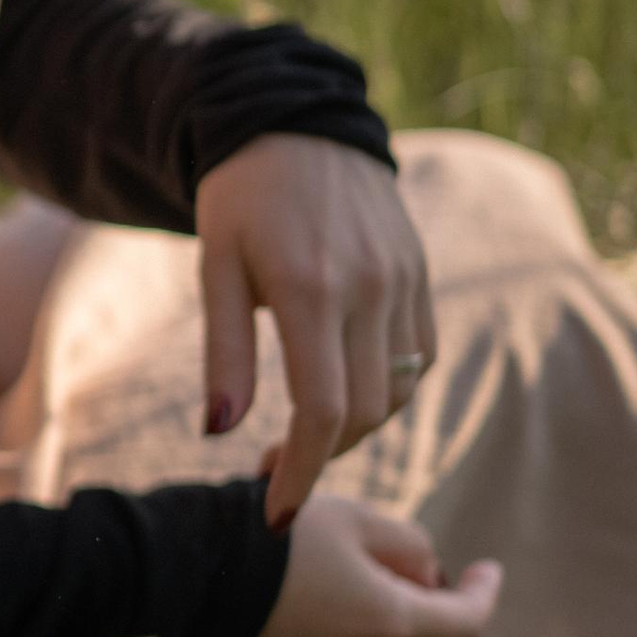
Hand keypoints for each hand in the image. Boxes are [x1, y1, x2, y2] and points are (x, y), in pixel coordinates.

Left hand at [195, 135, 435, 526]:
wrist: (298, 124)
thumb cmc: (241, 199)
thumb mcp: (215, 268)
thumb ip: (223, 352)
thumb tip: (219, 433)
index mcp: (312, 289)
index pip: (322, 410)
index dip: (300, 471)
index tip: (274, 513)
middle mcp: (370, 287)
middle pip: (366, 413)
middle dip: (320, 457)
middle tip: (272, 469)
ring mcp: (405, 280)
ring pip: (398, 391)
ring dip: (355, 428)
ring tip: (304, 433)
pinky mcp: (421, 275)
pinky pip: (418, 357)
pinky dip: (388, 388)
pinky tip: (345, 388)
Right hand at [231, 494, 501, 636]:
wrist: (187, 572)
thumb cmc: (276, 536)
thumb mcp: (353, 517)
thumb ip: (409, 543)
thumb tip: (428, 572)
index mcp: (390, 622)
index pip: (467, 625)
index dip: (484, 595)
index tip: (486, 570)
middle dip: (429, 618)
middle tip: (410, 576)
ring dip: (379, 635)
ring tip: (349, 588)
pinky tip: (305, 610)